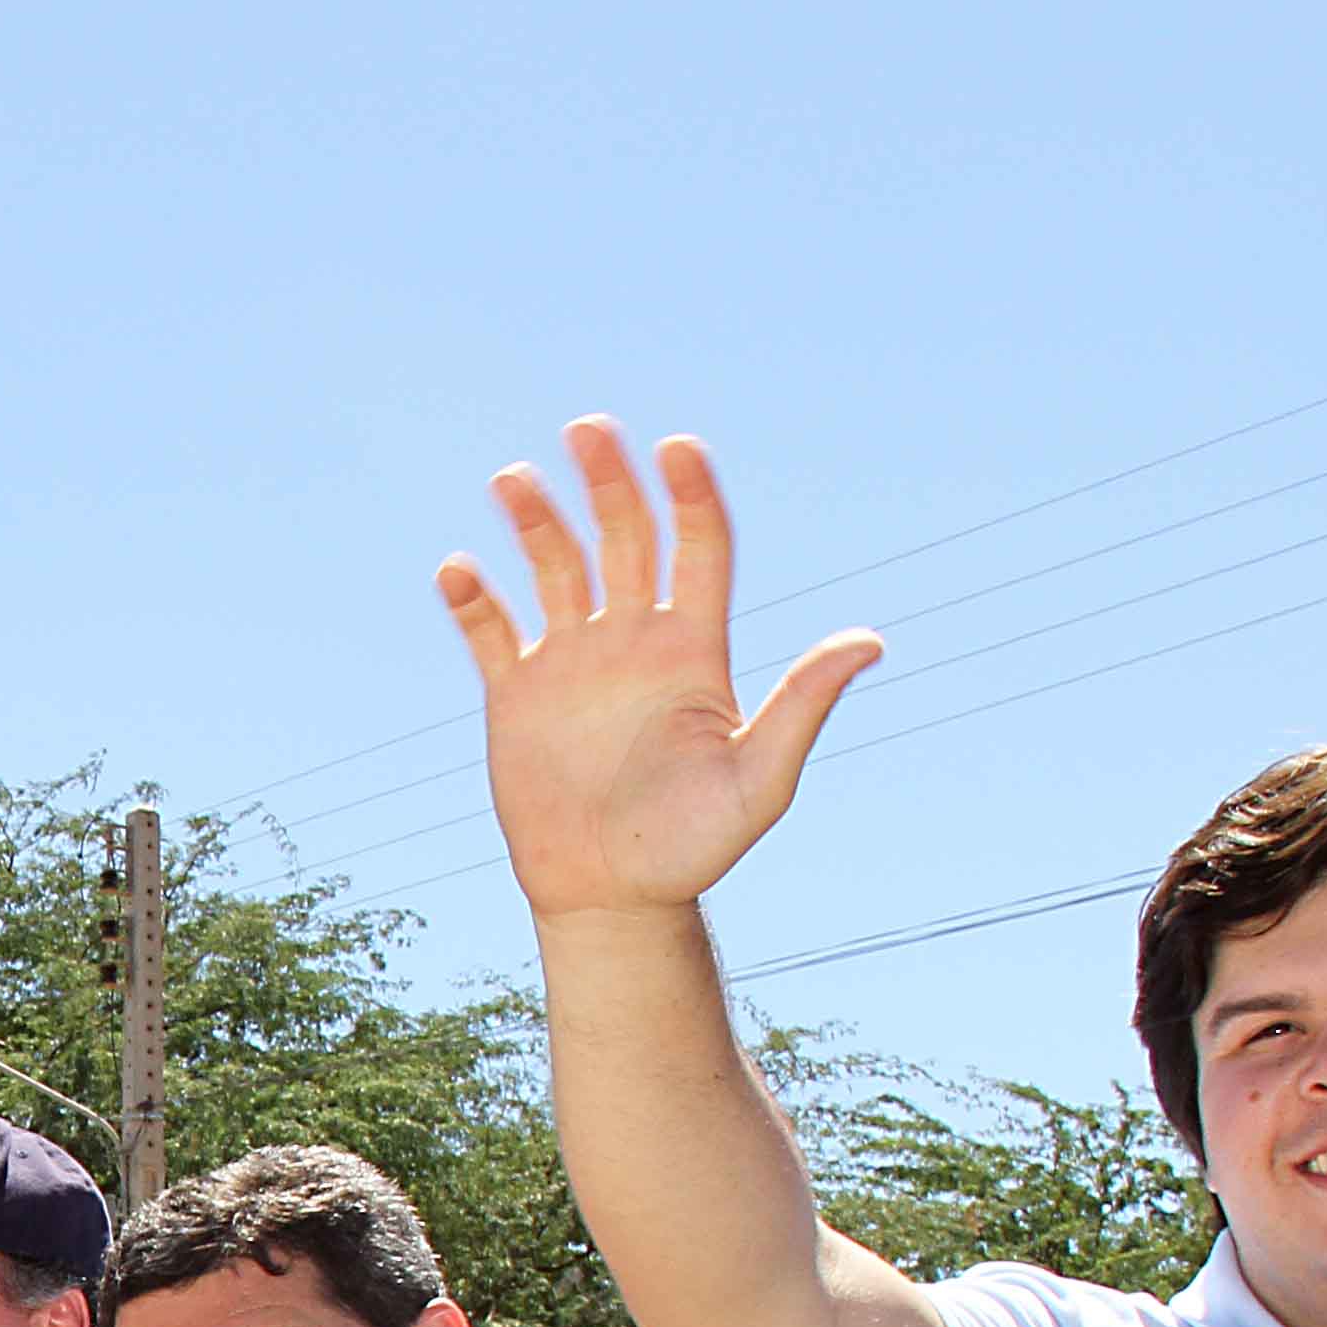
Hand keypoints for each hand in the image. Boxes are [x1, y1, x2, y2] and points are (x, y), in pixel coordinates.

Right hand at [439, 421, 879, 921]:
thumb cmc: (694, 846)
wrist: (613, 896)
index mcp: (693, 649)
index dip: (690, 496)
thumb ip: (802, 706)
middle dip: (608, 482)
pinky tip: (458, 573)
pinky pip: (491, 632)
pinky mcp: (516, 693)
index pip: (698, 548)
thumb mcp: (759, 781)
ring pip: (554, 567)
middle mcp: (633, 639)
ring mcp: (572, 661)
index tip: (677, 449)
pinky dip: (473, 600)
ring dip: (534, 522)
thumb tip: (869, 640)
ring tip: (512, 482)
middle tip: (588, 430)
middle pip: (624, 537)